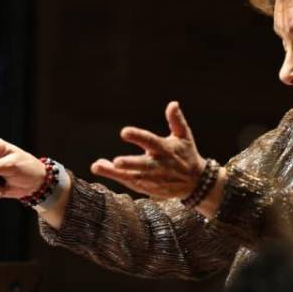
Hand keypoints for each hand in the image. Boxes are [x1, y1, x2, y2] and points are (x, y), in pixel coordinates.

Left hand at [90, 101, 206, 198]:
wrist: (195, 182)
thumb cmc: (187, 154)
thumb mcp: (184, 136)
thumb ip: (176, 120)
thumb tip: (173, 103)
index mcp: (166, 150)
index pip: (151, 142)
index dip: (138, 137)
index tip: (124, 132)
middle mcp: (159, 165)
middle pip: (143, 165)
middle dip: (130, 164)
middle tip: (116, 162)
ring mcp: (153, 179)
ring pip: (132, 177)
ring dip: (114, 173)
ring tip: (97, 166)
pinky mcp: (149, 188)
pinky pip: (131, 183)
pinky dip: (118, 177)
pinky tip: (103, 169)